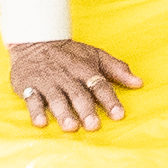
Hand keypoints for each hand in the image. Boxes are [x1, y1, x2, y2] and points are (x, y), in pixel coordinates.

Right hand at [8, 38, 138, 131]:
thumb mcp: (94, 55)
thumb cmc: (69, 54)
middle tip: (94, 126)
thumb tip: (139, 83)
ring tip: (70, 127)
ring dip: (63, 112)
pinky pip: (31, 99)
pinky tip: (40, 123)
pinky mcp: (28, 86)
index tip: (118, 114)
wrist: (34, 40)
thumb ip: (117, 69)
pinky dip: (35, 110)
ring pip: (56, 98)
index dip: (109, 100)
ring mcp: (47, 81)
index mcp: (84, 68)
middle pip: (78, 94)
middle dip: (86, 110)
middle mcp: (67, 76)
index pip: (99, 84)